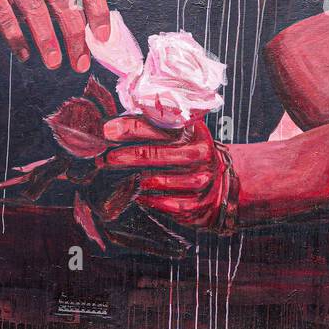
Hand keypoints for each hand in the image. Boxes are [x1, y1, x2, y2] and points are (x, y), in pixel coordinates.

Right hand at [0, 0, 110, 72]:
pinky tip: (25, 55)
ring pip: (34, 6)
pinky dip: (16, 37)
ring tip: (54, 64)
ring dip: (47, 39)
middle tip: (81, 63)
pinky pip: (4, 14)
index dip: (98, 9)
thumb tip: (97, 38)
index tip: (103, 38)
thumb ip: (69, 4)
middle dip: (74, 34)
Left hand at [99, 114, 229, 229]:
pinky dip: (149, 199)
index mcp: (195, 132)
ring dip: (136, 179)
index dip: (132, 127)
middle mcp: (201, 154)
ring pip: (162, 180)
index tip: (108, 130)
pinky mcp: (197, 204)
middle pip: (159, 153)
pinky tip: (135, 194)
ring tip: (115, 176)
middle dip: (128, 154)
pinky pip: (168, 203)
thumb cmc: (190, 155)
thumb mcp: (183, 136)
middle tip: (107, 157)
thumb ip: (158, 127)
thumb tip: (118, 124)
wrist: (221, 185)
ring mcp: (202, 180)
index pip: (160, 126)